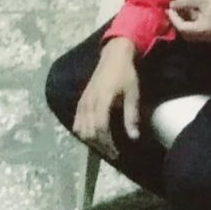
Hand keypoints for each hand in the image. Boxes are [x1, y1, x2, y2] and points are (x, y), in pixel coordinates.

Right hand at [73, 37, 138, 159]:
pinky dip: (83, 132)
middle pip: (89, 131)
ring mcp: (82, 101)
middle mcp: (88, 102)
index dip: (107, 143)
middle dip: (100, 146)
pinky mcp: (80, 101)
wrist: (113, 56)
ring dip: (91, 141)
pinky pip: (76, 122)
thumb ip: (131, 116)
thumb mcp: (133, 94)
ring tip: (104, 147)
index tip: (116, 152)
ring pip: (80, 129)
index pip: (100, 128)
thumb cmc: (126, 74)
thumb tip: (134, 138)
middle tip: (112, 153)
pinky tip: (93, 137)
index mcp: (102, 99)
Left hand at [167, 0, 210, 42]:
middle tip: (173, 8)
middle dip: (179, 21)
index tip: (169, 6)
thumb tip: (172, 3)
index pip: (183, 28)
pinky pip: (202, 29)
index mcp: (204, 30)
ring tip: (182, 7)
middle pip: (187, 33)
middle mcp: (209, 37)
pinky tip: (193, 9)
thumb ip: (185, 1)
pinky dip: (195, 21)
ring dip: (187, 21)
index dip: (174, 17)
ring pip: (194, 32)